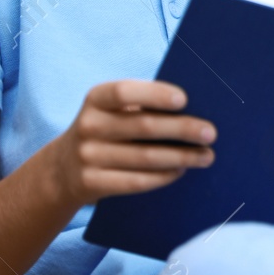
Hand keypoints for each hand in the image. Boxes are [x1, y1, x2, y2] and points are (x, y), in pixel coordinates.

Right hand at [53, 80, 215, 207]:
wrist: (62, 168)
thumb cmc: (107, 130)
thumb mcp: (113, 111)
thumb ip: (143, 105)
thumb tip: (195, 109)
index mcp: (96, 99)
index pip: (124, 91)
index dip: (155, 94)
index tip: (185, 100)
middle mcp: (88, 125)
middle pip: (143, 126)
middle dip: (182, 129)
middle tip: (211, 133)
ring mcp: (86, 156)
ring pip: (144, 158)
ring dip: (181, 157)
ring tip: (206, 156)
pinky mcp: (90, 182)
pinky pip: (135, 181)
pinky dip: (163, 176)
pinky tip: (181, 170)